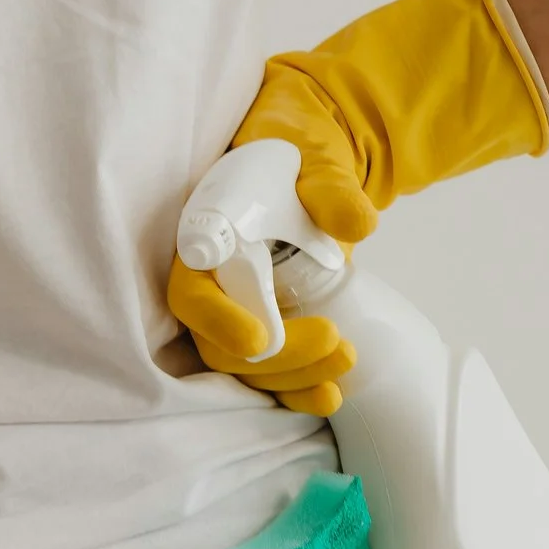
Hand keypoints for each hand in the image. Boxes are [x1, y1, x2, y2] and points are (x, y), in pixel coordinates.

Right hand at [165, 74, 377, 416]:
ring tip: (346, 359)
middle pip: (219, 344)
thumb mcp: (317, 156)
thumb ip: (330, 186)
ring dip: (293, 377)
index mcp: (208, 238)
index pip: (192, 293)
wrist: (315, 161)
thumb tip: (356, 224)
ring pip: (244, 368)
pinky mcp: (265, 326)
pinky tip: (331, 396)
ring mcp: (237, 309)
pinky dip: (296, 391)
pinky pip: (268, 373)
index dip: (219, 320)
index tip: (261, 338)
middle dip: (278, 357)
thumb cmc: (303, 152)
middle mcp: (212, 283)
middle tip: (334, 341)